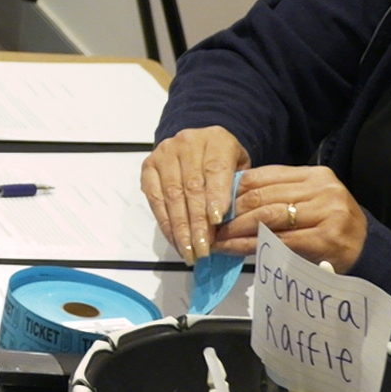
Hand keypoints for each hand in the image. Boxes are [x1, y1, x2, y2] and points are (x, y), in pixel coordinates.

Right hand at [141, 127, 247, 259]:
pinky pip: (154, 198)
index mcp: (217, 140)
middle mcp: (188, 143)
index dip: (215, 197)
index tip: (217, 222)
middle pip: (191, 187)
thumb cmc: (225, 161)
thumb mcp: (241, 169)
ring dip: (180, 228)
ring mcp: (165, 153)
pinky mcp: (149, 166)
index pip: (215, 170)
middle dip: (197, 222)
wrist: (201, 144)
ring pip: (171, 195)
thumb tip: (229, 225)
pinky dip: (165, 222)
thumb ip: (237, 190)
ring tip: (188, 251)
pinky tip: (174, 239)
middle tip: (203, 248)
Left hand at [221, 163, 366, 270]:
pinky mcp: (325, 239)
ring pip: (268, 217)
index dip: (234, 189)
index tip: (213, 202)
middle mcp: (323, 190)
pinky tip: (233, 249)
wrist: (369, 252)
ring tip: (216, 238)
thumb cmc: (331, 228)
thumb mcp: (309, 202)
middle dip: (231, 211)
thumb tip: (229, 196)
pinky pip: (278, 240)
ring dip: (236, 229)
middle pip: (263, 196)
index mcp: (316, 175)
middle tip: (209, 223)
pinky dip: (249, 245)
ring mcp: (327, 213)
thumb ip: (278, 195)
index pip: (265, 176)